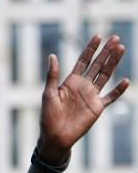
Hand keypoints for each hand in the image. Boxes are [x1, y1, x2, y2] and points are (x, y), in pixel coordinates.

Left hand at [39, 35, 129, 163]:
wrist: (55, 136)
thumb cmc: (48, 116)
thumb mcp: (49, 93)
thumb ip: (53, 75)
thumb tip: (52, 55)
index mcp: (70, 82)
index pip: (83, 61)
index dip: (90, 49)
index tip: (98, 36)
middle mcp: (83, 86)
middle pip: (97, 65)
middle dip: (105, 52)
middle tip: (115, 38)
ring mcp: (91, 96)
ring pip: (105, 76)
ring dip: (113, 63)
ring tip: (121, 49)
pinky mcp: (97, 108)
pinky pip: (110, 97)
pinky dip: (118, 90)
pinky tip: (125, 81)